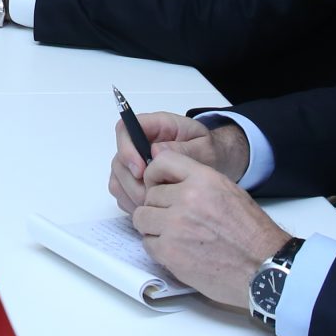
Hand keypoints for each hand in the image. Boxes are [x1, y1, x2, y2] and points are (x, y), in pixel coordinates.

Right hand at [109, 112, 249, 214]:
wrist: (217, 164)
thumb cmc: (211, 152)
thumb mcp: (204, 148)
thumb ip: (182, 150)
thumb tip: (155, 153)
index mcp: (156, 126)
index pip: (126, 129)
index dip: (127, 149)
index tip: (141, 170)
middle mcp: (140, 143)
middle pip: (119, 159)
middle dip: (131, 181)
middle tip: (151, 197)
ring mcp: (135, 162)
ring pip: (118, 178)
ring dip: (131, 195)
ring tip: (154, 206)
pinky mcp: (134, 180)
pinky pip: (122, 192)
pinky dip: (132, 203)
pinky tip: (151, 210)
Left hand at [129, 150, 291, 309]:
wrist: (264, 268)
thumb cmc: (251, 234)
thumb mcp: (228, 192)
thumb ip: (197, 182)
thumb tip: (167, 182)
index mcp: (204, 179)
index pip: (162, 161)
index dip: (155, 174)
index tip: (156, 185)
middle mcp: (187, 198)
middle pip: (150, 195)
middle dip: (158, 207)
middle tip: (174, 219)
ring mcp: (176, 226)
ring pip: (142, 217)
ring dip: (153, 226)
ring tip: (173, 235)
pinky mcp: (170, 252)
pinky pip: (147, 242)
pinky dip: (158, 247)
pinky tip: (177, 250)